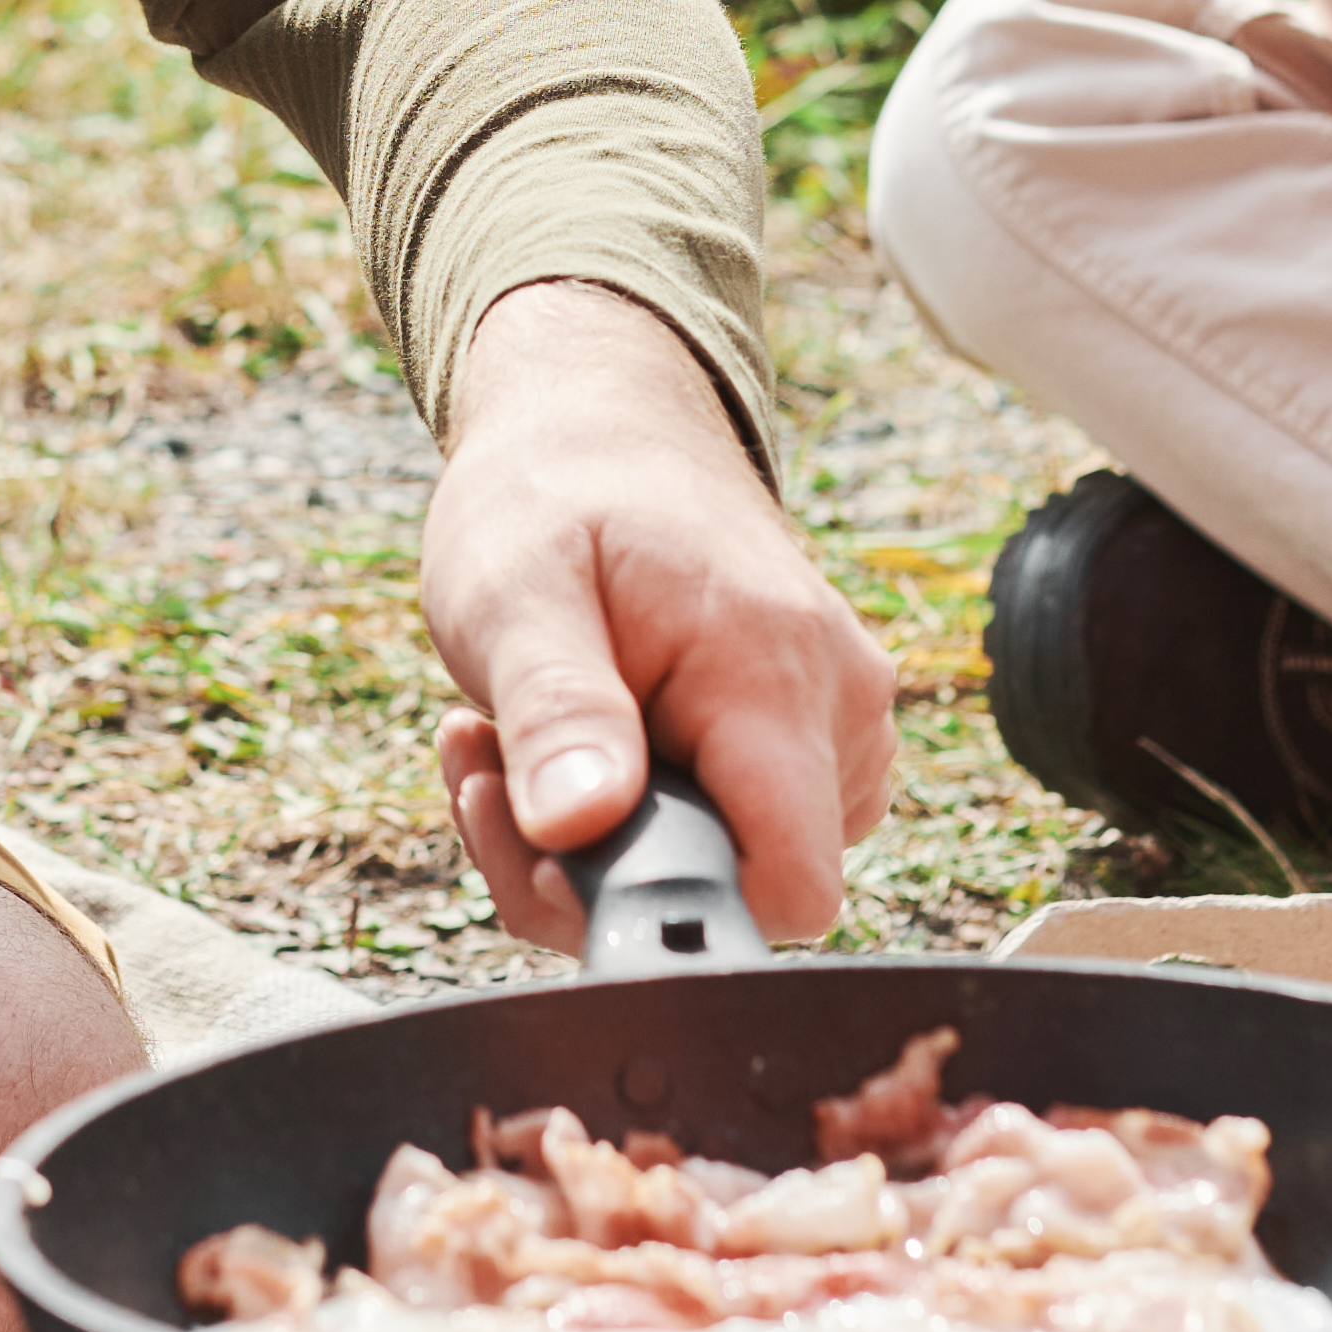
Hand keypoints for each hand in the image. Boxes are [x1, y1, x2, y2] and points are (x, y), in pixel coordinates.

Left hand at [419, 281, 895, 944]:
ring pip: (733, 871)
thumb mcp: (515, 590)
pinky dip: (633, 821)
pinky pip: (732, 833)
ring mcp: (837, 724)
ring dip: (599, 847)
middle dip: (594, 872)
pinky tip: (566, 747)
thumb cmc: (556, 492)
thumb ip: (557, 709)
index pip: (789, 887)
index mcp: (774, 673)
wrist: (601, 425)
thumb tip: (580, 827)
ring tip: (515, 743)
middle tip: (493, 775)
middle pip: (747, 891)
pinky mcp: (810, 736)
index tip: (552, 844)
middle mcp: (838, 708)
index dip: (669, 907)